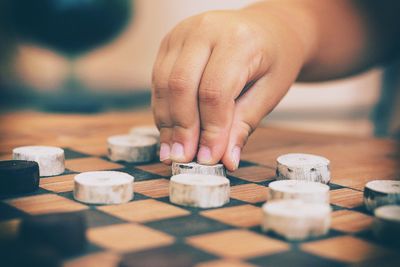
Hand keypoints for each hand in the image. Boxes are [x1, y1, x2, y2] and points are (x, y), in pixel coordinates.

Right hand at [152, 5, 310, 170]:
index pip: (215, 92)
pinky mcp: (170, 42)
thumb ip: (244, 124)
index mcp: (238, 40)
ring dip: (167, 122)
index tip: (209, 158)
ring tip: (173, 151)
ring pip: (164, 83)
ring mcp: (183, 33)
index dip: (209, 129)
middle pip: (181, 85)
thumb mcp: (270, 92)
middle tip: (183, 158)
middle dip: (181, 128)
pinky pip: (159, 79)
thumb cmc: (274, 58)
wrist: (268, 29)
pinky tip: (170, 130)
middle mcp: (205, 30)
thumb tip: (225, 159)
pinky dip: (163, 108)